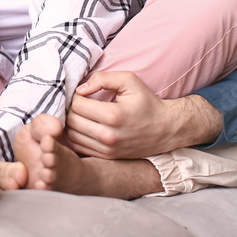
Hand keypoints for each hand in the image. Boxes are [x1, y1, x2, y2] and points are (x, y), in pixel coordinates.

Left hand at [65, 71, 221, 158]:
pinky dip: (76, 136)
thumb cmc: (147, 102)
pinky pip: (80, 148)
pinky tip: (84, 126)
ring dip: (72, 123)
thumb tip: (80, 88)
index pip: (77, 105)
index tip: (83, 93)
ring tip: (81, 114)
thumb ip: (103, 79)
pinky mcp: (107, 157)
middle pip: (71, 121)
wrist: (166, 129)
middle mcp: (108, 136)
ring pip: (72, 136)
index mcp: (112, 115)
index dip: (75, 96)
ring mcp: (107, 150)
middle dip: (71, 109)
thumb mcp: (129, 81)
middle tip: (79, 103)